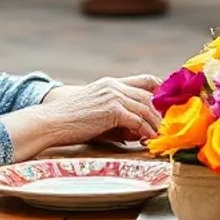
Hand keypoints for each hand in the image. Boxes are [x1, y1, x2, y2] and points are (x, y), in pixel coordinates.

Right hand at [41, 76, 161, 144]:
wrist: (50, 122)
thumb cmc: (70, 122)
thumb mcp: (97, 115)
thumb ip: (119, 120)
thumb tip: (138, 133)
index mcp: (110, 83)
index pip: (145, 80)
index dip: (160, 91)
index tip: (167, 106)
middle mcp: (114, 85)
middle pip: (149, 94)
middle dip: (161, 111)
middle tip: (169, 125)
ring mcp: (113, 95)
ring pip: (146, 107)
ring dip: (155, 123)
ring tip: (161, 135)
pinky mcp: (111, 109)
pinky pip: (137, 120)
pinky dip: (145, 131)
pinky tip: (148, 139)